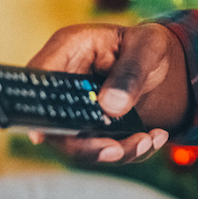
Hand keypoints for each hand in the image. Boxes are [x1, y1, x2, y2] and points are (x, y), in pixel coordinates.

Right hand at [26, 23, 189, 164]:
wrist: (162, 63)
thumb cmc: (146, 46)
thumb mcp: (147, 48)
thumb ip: (130, 74)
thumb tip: (111, 108)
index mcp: (68, 50)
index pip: (39, 81)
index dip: (35, 109)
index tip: (43, 135)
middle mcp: (65, 82)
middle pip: (54, 124)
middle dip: (85, 146)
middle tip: (117, 151)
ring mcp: (77, 109)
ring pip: (79, 144)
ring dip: (114, 152)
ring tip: (146, 141)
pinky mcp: (93, 128)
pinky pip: (103, 150)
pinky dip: (129, 152)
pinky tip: (154, 138)